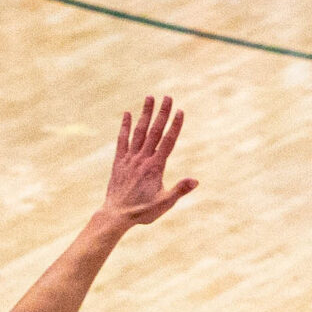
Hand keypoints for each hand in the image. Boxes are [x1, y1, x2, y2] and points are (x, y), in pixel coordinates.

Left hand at [102, 94, 197, 227]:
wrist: (116, 215)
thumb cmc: (142, 212)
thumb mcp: (164, 204)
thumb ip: (179, 190)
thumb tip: (196, 181)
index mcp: (155, 167)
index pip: (167, 142)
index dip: (174, 125)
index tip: (180, 111)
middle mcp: (142, 159)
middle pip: (154, 131)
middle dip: (162, 113)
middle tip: (167, 97)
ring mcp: (130, 158)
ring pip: (139, 132)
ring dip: (145, 114)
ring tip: (149, 98)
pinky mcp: (119, 161)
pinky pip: (122, 140)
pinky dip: (125, 126)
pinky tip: (127, 114)